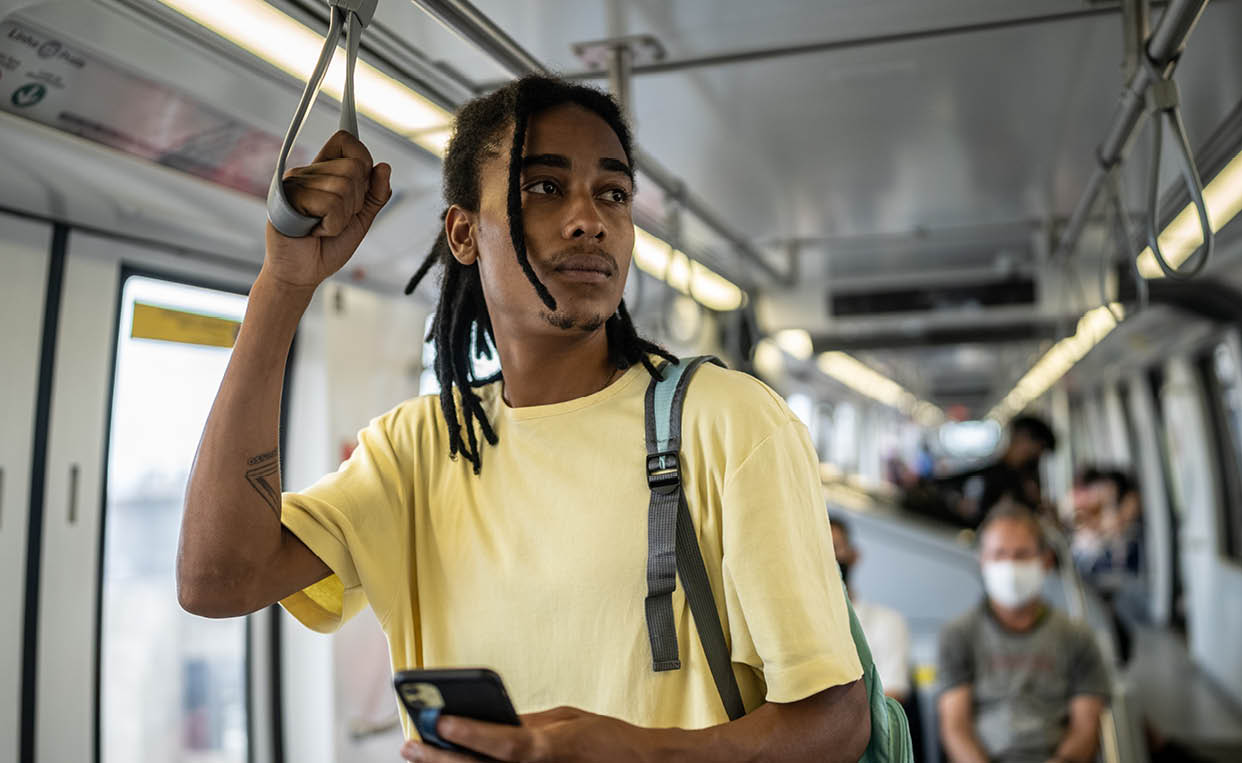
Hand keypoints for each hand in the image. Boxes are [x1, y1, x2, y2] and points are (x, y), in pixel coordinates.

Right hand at [262, 130, 392, 289]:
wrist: (303, 273)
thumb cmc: (326, 247)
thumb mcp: (360, 220)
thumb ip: (375, 195)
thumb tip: (384, 167)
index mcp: (324, 171)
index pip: (346, 140)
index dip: (362, 160)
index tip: (360, 189)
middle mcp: (308, 172)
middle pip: (353, 167)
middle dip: (355, 202)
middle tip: (336, 218)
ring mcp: (296, 182)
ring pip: (344, 187)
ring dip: (342, 218)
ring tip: (323, 227)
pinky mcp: (288, 198)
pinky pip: (330, 204)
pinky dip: (331, 226)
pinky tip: (315, 231)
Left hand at [399, 706, 659, 762]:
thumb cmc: (606, 741)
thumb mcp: (566, 719)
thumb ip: (527, 722)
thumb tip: (492, 721)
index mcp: (547, 750)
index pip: (499, 743)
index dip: (466, 732)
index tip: (437, 720)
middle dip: (439, 758)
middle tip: (411, 745)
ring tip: (421, 755)